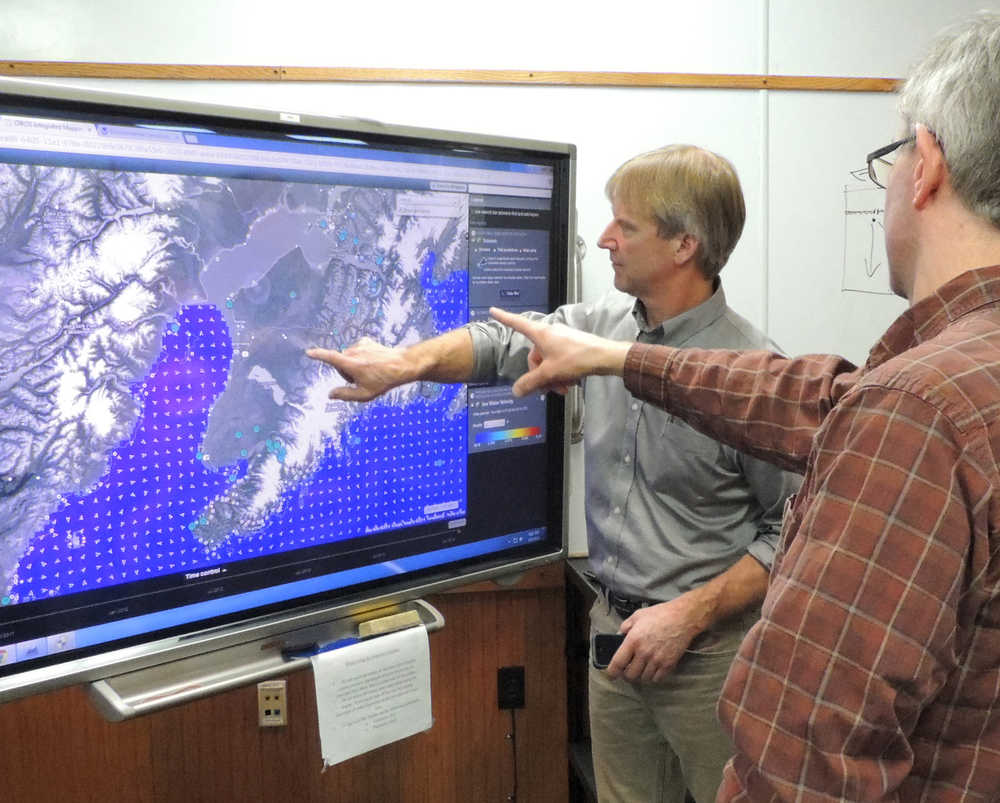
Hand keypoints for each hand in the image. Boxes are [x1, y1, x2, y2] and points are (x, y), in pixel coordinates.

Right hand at [306, 338, 414, 400]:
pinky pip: (356, 349)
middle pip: (339, 362)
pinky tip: (371, 362)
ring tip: (369, 371)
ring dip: (352, 363)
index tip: (309, 352)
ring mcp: (360, 345)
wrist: (401, 365)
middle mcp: (354, 351)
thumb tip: (330, 395)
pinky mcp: (366, 341)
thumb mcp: (364, 394)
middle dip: (345, 371)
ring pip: (347, 356)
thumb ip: (345, 395)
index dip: (318, 355)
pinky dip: (359, 356)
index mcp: (351, 364)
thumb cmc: (383, 380)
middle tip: (361, 379)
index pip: (330, 358)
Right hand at [489, 307, 630, 396]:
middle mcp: (550, 333)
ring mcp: (561, 339)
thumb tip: (516, 391)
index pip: (517, 323)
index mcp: (541, 333)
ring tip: (563, 388)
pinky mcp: (572, 346)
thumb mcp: (550, 373)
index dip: (504, 317)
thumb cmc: (577, 358)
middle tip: (548, 389)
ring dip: (552, 377)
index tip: (493, 310)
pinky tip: (569, 384)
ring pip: (548, 361)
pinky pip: (559, 361)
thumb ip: (531, 382)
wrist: (605, 357)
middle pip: (534, 355)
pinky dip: (561, 373)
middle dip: (540, 374)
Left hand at [607, 598, 700, 682]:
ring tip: (641, 669)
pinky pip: (657, 679)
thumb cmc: (660, 614)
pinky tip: (653, 669)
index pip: (618, 663)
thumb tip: (619, 636)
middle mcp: (644, 653)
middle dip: (627, 675)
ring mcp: (657, 660)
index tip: (611, 674)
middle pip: (630, 675)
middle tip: (628, 670)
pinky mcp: (669, 664)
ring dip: (640, 676)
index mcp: (633, 640)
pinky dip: (653, 677)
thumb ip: (625, 626)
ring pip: (644, 678)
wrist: (682, 618)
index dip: (612, 672)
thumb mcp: (637, 615)